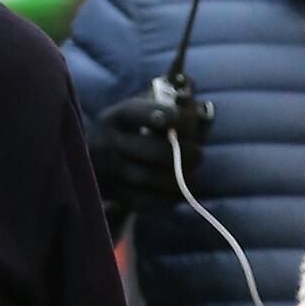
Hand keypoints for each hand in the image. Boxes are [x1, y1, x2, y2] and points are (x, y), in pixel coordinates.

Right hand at [89, 94, 206, 213]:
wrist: (106, 162)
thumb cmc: (137, 131)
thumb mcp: (148, 112)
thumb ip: (175, 106)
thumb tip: (196, 105)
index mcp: (114, 118)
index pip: (135, 113)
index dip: (159, 113)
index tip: (177, 116)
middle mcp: (105, 143)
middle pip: (147, 148)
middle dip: (180, 152)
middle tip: (198, 153)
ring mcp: (108, 172)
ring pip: (147, 178)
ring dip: (178, 177)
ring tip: (193, 173)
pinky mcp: (117, 195)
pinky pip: (147, 200)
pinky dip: (170, 196)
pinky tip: (182, 189)